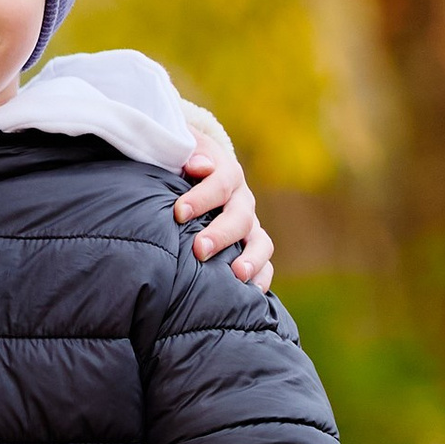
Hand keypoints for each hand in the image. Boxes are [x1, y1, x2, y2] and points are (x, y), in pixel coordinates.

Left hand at [175, 113, 272, 287]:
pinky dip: (262, 279)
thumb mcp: (181, 149)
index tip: (179, 212)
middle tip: (200, 250)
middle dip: (221, 234)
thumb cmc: (179, 162)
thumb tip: (199, 165)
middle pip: (239, 217)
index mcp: (225, 172)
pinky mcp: (251, 245)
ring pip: (261, 242)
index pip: (220, 182)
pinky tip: (251, 294)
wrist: (196, 169)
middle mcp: (242, 200)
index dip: (202, 197)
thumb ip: (186, 151)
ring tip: (237, 275)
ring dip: (251, 259)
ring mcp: (249, 224)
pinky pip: (265, 265)